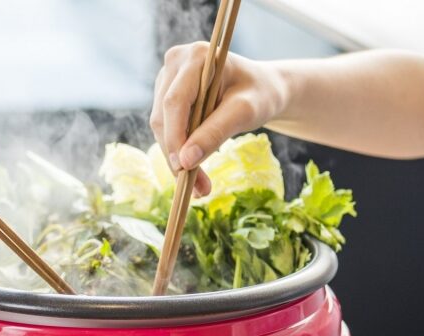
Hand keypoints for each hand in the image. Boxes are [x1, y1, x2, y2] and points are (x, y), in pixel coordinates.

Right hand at [150, 42, 286, 195]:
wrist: (262, 89)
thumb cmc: (260, 94)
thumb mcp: (245, 112)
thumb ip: (216, 133)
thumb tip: (186, 161)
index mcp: (196, 57)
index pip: (175, 102)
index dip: (175, 137)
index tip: (183, 169)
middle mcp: (176, 63)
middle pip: (163, 117)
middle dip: (177, 155)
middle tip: (197, 189)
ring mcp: (168, 78)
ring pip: (161, 126)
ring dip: (177, 158)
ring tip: (200, 186)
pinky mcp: (166, 95)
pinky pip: (165, 128)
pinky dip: (179, 152)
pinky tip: (194, 170)